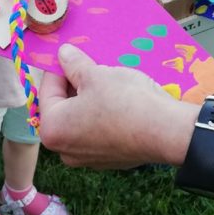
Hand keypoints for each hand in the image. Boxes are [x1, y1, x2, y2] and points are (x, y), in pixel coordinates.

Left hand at [39, 44, 189, 170]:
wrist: (166, 132)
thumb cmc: (125, 100)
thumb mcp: (96, 74)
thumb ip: (74, 64)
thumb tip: (63, 54)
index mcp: (53, 129)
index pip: (47, 89)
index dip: (60, 67)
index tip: (73, 55)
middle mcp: (64, 151)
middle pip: (63, 108)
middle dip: (75, 86)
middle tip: (92, 67)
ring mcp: (88, 159)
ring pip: (82, 120)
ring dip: (90, 101)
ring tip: (108, 83)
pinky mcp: (109, 161)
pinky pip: (99, 132)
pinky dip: (104, 117)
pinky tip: (120, 103)